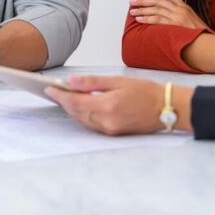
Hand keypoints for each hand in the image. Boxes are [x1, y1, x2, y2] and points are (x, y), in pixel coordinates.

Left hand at [44, 76, 167, 135]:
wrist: (166, 108)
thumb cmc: (146, 91)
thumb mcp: (119, 80)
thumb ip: (93, 82)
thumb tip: (71, 81)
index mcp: (107, 106)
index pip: (75, 102)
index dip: (60, 95)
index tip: (48, 88)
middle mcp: (107, 121)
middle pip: (76, 112)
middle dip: (64, 102)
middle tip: (54, 90)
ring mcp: (110, 129)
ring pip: (83, 119)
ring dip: (73, 109)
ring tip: (65, 97)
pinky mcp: (114, 133)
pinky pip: (92, 125)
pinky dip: (84, 115)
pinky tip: (81, 106)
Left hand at [129, 0, 210, 30]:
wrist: (208, 42)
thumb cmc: (200, 33)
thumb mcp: (193, 19)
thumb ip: (182, 14)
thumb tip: (170, 13)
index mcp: (184, 6)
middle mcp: (180, 9)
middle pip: (158, 0)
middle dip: (143, 0)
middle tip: (132, 1)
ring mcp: (177, 17)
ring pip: (155, 9)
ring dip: (142, 10)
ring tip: (132, 11)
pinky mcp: (174, 25)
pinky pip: (157, 20)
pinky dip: (146, 18)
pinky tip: (139, 19)